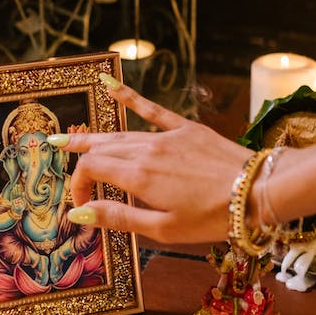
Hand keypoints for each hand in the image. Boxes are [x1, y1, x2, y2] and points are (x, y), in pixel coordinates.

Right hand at [60, 83, 248, 243]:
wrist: (256, 191)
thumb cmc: (212, 217)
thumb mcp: (164, 228)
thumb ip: (120, 217)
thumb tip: (80, 213)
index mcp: (139, 177)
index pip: (91, 170)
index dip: (79, 184)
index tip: (82, 204)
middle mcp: (147, 151)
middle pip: (102, 149)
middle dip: (81, 159)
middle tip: (59, 157)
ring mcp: (167, 136)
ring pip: (121, 133)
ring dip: (94, 136)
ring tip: (70, 136)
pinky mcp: (186, 128)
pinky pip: (152, 109)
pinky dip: (130, 97)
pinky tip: (110, 86)